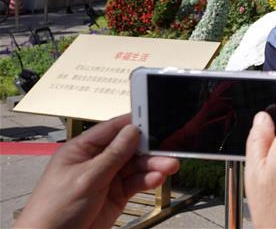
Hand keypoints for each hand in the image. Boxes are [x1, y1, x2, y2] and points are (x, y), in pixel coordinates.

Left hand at [14, 115, 178, 228]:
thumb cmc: (53, 211)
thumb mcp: (86, 178)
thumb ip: (113, 155)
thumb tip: (132, 131)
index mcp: (81, 150)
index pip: (112, 129)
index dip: (133, 123)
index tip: (155, 117)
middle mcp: (95, 162)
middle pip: (129, 148)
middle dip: (149, 148)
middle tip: (168, 149)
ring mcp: (107, 179)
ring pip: (136, 166)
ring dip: (153, 165)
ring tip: (169, 166)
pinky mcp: (116, 196)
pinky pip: (136, 183)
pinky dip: (148, 180)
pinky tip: (157, 179)